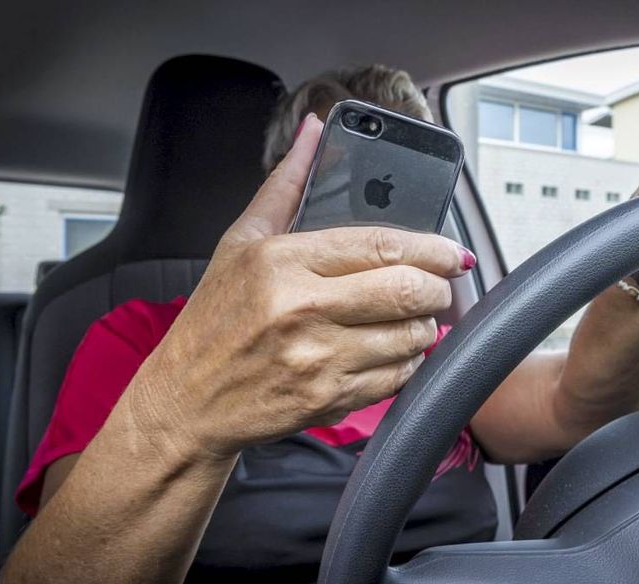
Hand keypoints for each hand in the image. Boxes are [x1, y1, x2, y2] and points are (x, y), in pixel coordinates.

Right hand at [127, 114, 473, 458]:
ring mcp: (317, 359)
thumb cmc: (214, 320)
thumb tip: (315, 129)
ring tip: (414, 317)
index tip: (450, 252)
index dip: (432, 248)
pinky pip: (397, 377)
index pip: (382, 245)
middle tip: (440, 284)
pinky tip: (394, 349)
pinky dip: (409, 361)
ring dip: (427, 325)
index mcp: (282, 262)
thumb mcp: (239, 243)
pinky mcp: (328, 399)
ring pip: (411, 337)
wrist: (187, 399)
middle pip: (407, 291)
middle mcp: (301, 309)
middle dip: (440, 286)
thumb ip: (285, 184)